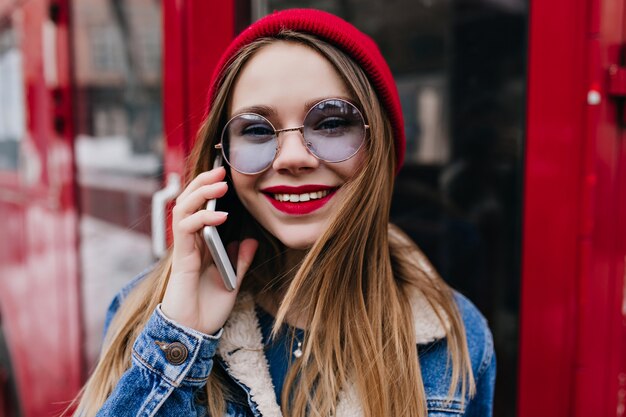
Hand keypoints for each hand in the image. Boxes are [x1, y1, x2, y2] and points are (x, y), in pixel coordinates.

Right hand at [161, 166, 257, 334]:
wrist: (194, 332)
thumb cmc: (209, 308)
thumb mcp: (233, 280)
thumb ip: (240, 260)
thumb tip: (250, 240)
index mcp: (201, 244)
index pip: (201, 208)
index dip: (209, 191)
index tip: (226, 176)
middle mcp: (190, 242)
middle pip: (189, 202)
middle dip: (203, 184)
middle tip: (221, 172)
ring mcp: (184, 249)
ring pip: (183, 210)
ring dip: (200, 194)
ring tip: (219, 186)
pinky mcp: (182, 258)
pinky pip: (186, 230)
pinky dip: (202, 219)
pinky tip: (220, 217)